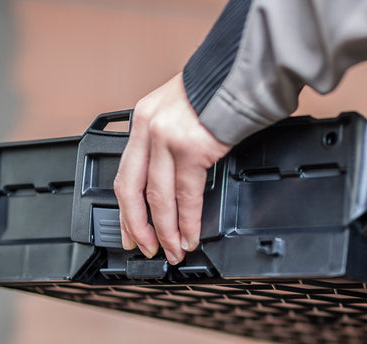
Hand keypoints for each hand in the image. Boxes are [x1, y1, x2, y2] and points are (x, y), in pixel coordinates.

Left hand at [114, 74, 230, 262]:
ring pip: (158, 198)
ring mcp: (167, 139)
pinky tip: (190, 235)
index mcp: (143, 119)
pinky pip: (186, 195)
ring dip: (166, 231)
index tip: (129, 232)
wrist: (240, 71)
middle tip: (147, 249)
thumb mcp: (180, 110)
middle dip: (139, 227)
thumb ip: (170, 142)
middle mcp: (149, 129)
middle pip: (133, 190)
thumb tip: (175, 180)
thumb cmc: (218, 89)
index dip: (126, 210)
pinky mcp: (191, 148)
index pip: (125, 174)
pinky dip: (188, 222)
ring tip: (174, 250)